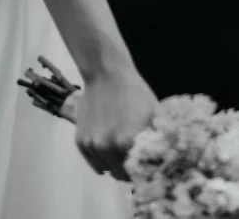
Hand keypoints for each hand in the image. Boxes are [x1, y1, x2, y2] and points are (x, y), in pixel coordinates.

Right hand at [73, 64, 156, 180]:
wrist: (106, 73)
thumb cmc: (134, 93)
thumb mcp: (154, 116)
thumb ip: (160, 143)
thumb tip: (169, 164)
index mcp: (127, 144)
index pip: (139, 175)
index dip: (145, 171)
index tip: (147, 165)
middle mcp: (107, 148)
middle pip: (122, 176)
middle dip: (129, 168)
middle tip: (134, 155)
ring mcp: (92, 145)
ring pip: (107, 170)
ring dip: (114, 164)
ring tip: (120, 147)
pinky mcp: (80, 141)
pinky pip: (94, 162)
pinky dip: (101, 158)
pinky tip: (108, 144)